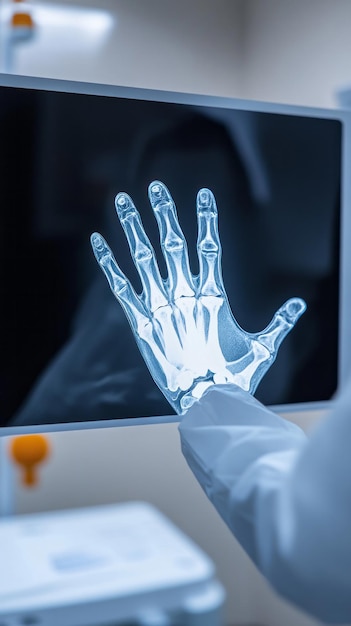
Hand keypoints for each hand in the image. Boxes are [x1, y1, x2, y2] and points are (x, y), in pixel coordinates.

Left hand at [90, 181, 305, 413]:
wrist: (206, 403)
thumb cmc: (236, 377)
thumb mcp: (263, 348)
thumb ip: (280, 322)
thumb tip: (299, 305)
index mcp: (214, 297)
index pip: (210, 247)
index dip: (206, 218)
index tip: (202, 193)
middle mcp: (185, 296)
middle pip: (173, 244)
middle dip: (165, 213)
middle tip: (156, 187)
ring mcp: (161, 308)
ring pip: (144, 259)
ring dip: (133, 227)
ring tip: (123, 200)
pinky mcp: (142, 324)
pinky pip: (121, 288)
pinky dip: (109, 264)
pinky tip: (98, 241)